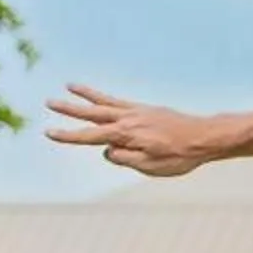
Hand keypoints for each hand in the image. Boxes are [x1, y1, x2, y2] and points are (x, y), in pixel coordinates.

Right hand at [46, 85, 233, 178]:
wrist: (204, 137)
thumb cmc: (179, 156)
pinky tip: (99, 98)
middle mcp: (128, 119)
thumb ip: (125, 159)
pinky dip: (106, 98)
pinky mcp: (145, 109)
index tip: (48, 132)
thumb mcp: (151, 166)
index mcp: (126, 135)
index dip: (68, 136)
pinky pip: (120, 101)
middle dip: (69, 109)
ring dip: (85, 95)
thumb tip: (107, 151)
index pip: (90, 137)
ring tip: (69, 85)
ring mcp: (137, 111)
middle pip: (92, 114)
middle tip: (49, 102)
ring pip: (104, 102)